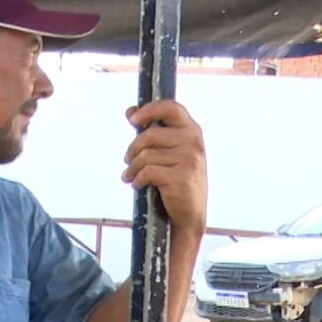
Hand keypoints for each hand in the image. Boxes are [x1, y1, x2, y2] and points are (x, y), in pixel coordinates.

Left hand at [122, 100, 207, 234]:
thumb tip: (130, 111)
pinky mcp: (181, 176)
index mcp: (192, 131)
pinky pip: (147, 172)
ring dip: (132, 169)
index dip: (148, 110)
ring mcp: (189, 159)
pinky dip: (137, 180)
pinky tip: (139, 185)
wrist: (189, 214)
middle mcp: (194, 142)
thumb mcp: (170, 152)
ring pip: (145, 156)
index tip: (132, 119)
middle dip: (132, 150)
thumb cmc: (177, 181)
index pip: (171, 108)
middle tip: (128, 161)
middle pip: (149, 135)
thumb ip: (155, 133)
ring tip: (132, 176)